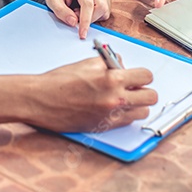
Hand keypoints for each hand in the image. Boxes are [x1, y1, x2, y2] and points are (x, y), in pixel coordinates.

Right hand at [30, 58, 156, 132]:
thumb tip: (122, 65)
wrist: (41, 100)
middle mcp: (115, 99)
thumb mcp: (86, 63)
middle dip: (144, 90)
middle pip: (151, 97)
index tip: (136, 76)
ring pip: (143, 112)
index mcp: (112, 78)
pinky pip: (128, 122)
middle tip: (133, 87)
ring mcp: (111, 116)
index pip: (146, 76)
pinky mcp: (104, 127)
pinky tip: (113, 107)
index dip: (142, 75)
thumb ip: (109, 63)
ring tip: (124, 99)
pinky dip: (125, 114)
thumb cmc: (60, 81)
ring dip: (137, 105)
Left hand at [41, 0, 110, 39]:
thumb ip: (61, 11)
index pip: (87, 3)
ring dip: (93, 17)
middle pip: (101, 7)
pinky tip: (86, 11)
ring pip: (105, 10)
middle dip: (90, 19)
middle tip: (75, 16)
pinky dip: (96, 16)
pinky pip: (106, 11)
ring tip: (79, 11)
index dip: (85, 20)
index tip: (82, 34)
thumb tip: (74, 22)